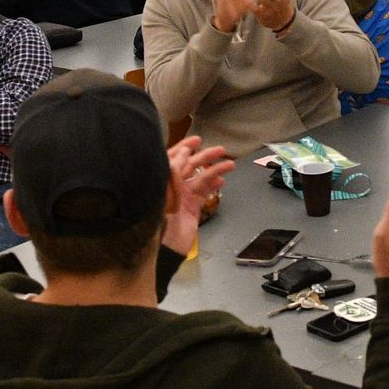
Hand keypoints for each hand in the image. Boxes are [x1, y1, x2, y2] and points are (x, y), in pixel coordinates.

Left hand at [163, 136, 234, 256]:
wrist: (164, 248)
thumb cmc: (159, 218)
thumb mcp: (165, 191)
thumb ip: (174, 169)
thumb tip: (184, 152)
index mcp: (161, 178)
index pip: (172, 157)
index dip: (184, 146)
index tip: (197, 139)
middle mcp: (171, 185)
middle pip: (189, 165)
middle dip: (205, 156)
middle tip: (221, 150)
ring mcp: (182, 196)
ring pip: (200, 178)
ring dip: (215, 170)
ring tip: (230, 165)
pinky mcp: (192, 207)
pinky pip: (204, 192)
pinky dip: (213, 185)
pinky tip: (223, 180)